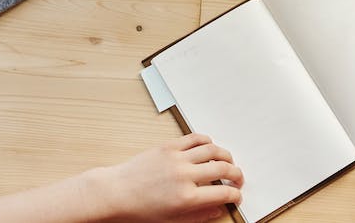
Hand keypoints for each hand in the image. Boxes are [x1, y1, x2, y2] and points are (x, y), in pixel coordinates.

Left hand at [93, 133, 243, 222]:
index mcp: (187, 197)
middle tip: (237, 178)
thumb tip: (217, 210)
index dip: (235, 194)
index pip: (223, 193)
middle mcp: (185, 175)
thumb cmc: (140, 208)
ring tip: (228, 161)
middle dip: (236, 174)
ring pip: (212, 150)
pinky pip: (194, 138)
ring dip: (226, 155)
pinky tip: (210, 147)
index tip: (236, 195)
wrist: (117, 192)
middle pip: (223, 169)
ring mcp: (177, 158)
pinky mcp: (168, 146)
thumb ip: (198, 215)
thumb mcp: (172, 220)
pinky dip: (207, 140)